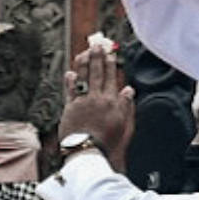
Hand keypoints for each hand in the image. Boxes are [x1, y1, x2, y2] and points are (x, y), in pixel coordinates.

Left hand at [60, 35, 135, 171]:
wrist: (89, 154)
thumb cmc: (110, 144)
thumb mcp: (126, 126)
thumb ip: (127, 106)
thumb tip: (128, 90)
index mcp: (112, 102)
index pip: (111, 77)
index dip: (110, 63)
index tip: (110, 53)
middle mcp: (97, 99)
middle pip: (97, 73)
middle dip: (97, 57)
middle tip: (97, 45)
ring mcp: (82, 102)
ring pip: (83, 78)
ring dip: (83, 63)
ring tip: (84, 53)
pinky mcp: (70, 109)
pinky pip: (70, 90)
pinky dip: (70, 81)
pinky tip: (71, 73)